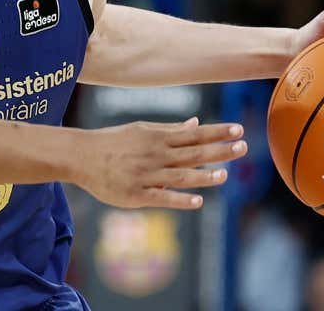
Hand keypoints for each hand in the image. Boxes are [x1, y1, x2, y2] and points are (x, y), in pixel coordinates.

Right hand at [82, 118, 245, 209]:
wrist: (80, 156)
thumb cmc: (112, 142)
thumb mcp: (141, 129)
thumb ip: (169, 129)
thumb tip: (196, 123)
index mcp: (157, 138)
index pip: (194, 135)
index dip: (217, 132)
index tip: (238, 129)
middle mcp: (155, 155)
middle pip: (193, 153)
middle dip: (219, 150)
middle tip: (243, 147)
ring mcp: (147, 175)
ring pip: (181, 176)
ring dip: (205, 176)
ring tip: (225, 175)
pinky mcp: (136, 194)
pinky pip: (162, 197)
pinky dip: (181, 200)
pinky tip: (198, 201)